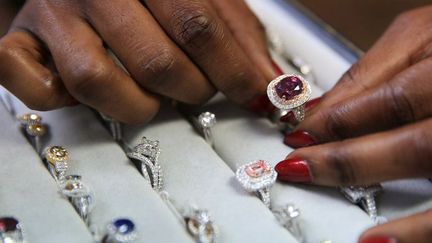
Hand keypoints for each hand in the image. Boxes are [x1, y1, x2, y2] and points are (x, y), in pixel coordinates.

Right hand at [0, 0, 274, 122]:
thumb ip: (237, 33)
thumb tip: (270, 83)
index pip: (201, 26)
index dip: (234, 71)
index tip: (256, 98)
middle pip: (156, 61)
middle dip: (191, 90)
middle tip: (198, 88)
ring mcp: (54, 13)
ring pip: (99, 83)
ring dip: (140, 105)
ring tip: (153, 94)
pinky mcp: (21, 41)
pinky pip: (38, 89)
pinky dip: (63, 100)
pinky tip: (92, 91)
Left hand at [274, 6, 431, 242]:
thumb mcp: (420, 37)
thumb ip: (370, 74)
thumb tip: (318, 111)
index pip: (392, 101)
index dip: (337, 122)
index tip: (298, 135)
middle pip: (413, 145)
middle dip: (344, 160)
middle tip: (296, 166)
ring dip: (375, 189)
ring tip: (325, 193)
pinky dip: (417, 230)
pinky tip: (375, 241)